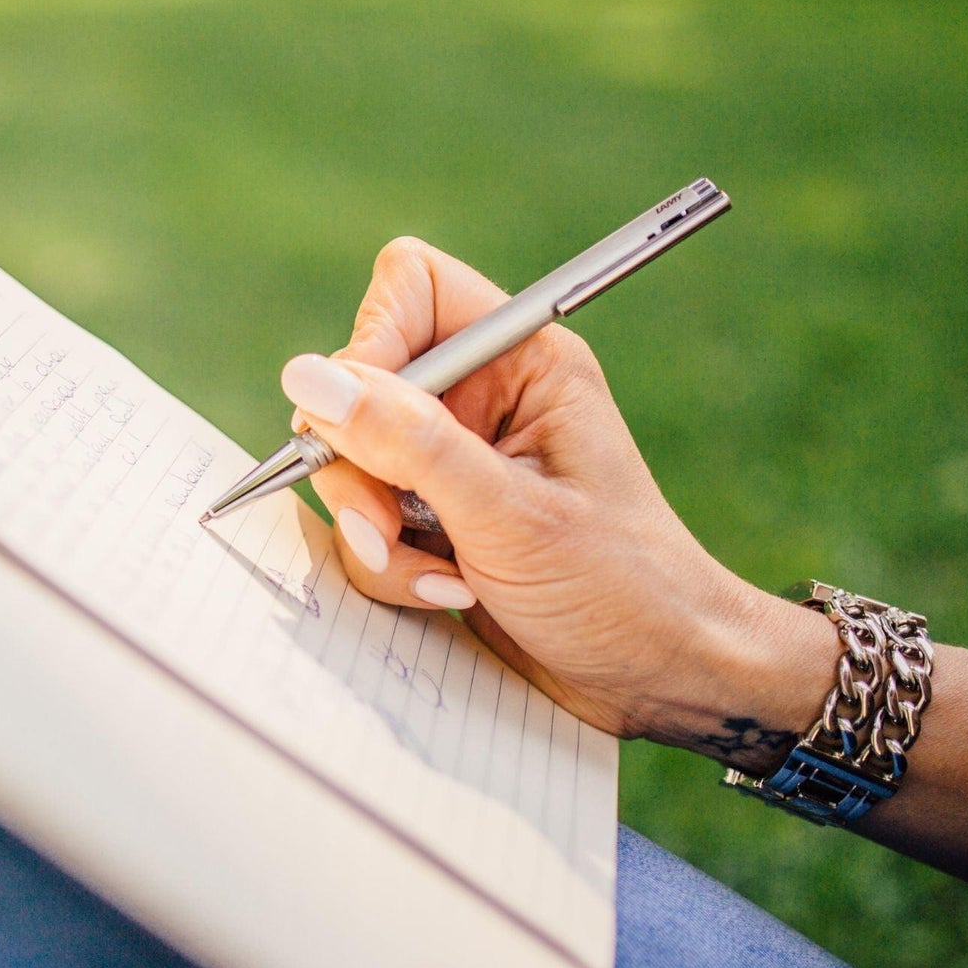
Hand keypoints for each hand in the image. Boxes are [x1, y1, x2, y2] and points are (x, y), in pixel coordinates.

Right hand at [285, 237, 834, 766]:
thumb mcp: (508, 512)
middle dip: (362, 468)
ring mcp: (453, 465)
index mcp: (521, 362)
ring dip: (376, 533)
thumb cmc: (620, 587)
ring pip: (352, 466)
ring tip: (441, 578)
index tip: (360, 419)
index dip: (371, 343)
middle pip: (359, 387)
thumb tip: (308, 378)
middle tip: (391, 525)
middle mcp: (482, 401)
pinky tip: (449, 594)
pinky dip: (391, 568)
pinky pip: (366, 525)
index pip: (410, 288)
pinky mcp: (435, 522)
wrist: (658, 679)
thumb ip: (406, 441)